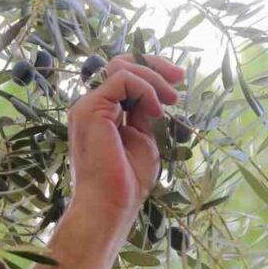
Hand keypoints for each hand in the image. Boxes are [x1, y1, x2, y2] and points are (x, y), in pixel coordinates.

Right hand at [67, 53, 184, 226]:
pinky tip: (156, 110)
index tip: (176, 83)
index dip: (150, 72)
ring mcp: (88, 106)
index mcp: (102, 113)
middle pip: (120, 63)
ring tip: (171, 101)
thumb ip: (143, 114)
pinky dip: (145, 89)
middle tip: (179, 78)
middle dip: (153, 64)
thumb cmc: (126, 182)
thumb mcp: (143, 139)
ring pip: (122, 68)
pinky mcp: (91, 109)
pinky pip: (122, 80)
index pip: (123, 76)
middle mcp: (91, 106)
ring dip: (153, 79)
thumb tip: (153, 96)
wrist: (110, 205)